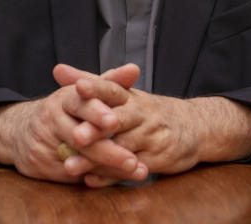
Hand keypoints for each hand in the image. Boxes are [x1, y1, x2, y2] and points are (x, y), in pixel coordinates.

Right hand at [0, 66, 144, 183]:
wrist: (19, 132)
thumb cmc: (63, 110)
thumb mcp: (82, 92)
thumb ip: (110, 82)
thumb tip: (135, 69)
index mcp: (63, 98)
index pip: (80, 103)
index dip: (96, 112)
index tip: (114, 120)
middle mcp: (52, 120)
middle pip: (80, 136)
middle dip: (106, 148)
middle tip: (130, 157)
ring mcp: (45, 145)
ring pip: (80, 159)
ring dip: (109, 166)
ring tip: (135, 169)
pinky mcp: (43, 166)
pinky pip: (73, 175)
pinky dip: (98, 178)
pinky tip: (119, 180)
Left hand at [54, 63, 250, 186]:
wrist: (193, 128)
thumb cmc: (148, 111)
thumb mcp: (125, 94)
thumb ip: (92, 83)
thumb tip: (58, 69)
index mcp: (131, 97)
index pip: (112, 88)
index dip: (96, 87)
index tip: (78, 86)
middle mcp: (142, 114)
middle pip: (118, 120)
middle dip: (96, 128)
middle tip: (75, 135)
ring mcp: (151, 137)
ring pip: (121, 148)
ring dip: (95, 159)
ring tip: (70, 165)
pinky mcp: (157, 159)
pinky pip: (130, 168)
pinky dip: (110, 176)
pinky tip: (91, 181)